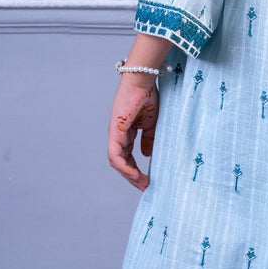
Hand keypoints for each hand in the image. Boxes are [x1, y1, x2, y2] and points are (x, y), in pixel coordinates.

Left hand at [107, 34, 169, 189]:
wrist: (142, 80)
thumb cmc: (147, 96)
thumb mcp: (151, 122)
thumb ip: (149, 138)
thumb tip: (147, 154)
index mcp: (126, 132)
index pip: (128, 156)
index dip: (136, 170)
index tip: (147, 181)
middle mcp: (118, 135)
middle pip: (121, 162)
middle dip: (133, 177)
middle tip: (145, 188)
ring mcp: (115, 134)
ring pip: (117, 162)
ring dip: (129, 175)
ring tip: (142, 183)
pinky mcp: (115, 131)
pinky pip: (116, 155)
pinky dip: (124, 166)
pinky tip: (135, 173)